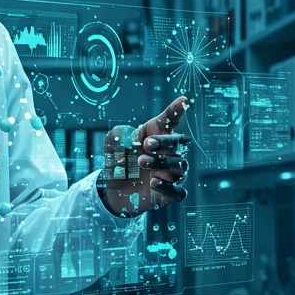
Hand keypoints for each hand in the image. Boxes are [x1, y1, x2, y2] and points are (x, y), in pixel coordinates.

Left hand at [97, 96, 190, 217]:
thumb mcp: (114, 144)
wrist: (112, 188)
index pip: (171, 121)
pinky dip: (168, 187)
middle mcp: (170, 153)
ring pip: (180, 166)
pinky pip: (179, 192)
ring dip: (162, 162)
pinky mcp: (170, 194)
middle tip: (146, 144)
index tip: (183, 101)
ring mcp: (173, 174)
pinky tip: (153, 182)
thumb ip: (120, 134)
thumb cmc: (119, 161)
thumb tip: (130, 133)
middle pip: (180, 143)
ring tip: (141, 161)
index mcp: (158, 136)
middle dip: (166, 141)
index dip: (177, 111)